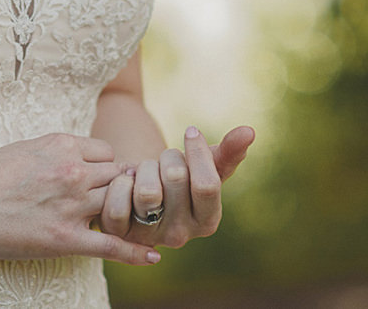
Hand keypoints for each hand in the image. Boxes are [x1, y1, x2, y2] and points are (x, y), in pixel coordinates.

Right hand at [0, 133, 161, 266]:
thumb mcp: (26, 147)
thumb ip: (58, 150)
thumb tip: (79, 155)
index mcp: (61, 145)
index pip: (107, 152)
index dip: (104, 167)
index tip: (97, 180)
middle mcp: (72, 171)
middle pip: (119, 176)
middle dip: (119, 189)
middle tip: (117, 202)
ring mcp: (70, 205)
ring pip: (118, 204)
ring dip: (121, 213)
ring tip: (127, 222)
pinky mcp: (64, 238)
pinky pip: (111, 245)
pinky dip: (135, 251)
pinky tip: (153, 255)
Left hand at [98, 125, 254, 247]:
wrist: (138, 192)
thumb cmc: (178, 178)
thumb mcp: (204, 166)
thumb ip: (228, 152)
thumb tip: (249, 131)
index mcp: (207, 221)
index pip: (207, 185)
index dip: (198, 151)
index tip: (191, 131)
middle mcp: (181, 235)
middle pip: (175, 179)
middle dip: (168, 157)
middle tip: (164, 162)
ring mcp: (150, 237)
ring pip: (146, 190)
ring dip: (143, 168)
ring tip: (145, 173)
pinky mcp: (120, 235)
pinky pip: (118, 203)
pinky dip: (120, 182)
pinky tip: (125, 182)